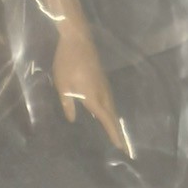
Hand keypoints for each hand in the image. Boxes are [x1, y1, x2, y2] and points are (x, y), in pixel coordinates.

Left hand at [52, 23, 126, 153]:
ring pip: (112, 107)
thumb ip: (68, 103)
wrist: (77, 39)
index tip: (121, 148)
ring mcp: (104, 84)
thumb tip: (72, 119)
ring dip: (114, 121)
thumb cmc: (67, 62)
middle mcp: (103, 92)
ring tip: (116, 134)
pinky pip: (109, 99)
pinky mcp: (102, 78)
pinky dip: (110, 110)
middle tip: (124, 147)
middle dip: (118, 131)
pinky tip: (106, 113)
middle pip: (113, 115)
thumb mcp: (62, 85)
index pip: (106, 119)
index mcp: (93, 96)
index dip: (113, 134)